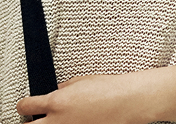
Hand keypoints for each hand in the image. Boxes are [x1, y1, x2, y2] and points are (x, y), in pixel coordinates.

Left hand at [18, 74, 154, 123]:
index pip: (26, 107)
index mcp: (56, 102)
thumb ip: (61, 90)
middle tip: (35, 119)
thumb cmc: (107, 89)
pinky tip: (73, 122)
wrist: (126, 102)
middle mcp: (57, 121)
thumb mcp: (80, 81)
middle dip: (30, 123)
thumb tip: (53, 93)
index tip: (26, 105)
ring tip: (58, 120)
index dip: (24, 105)